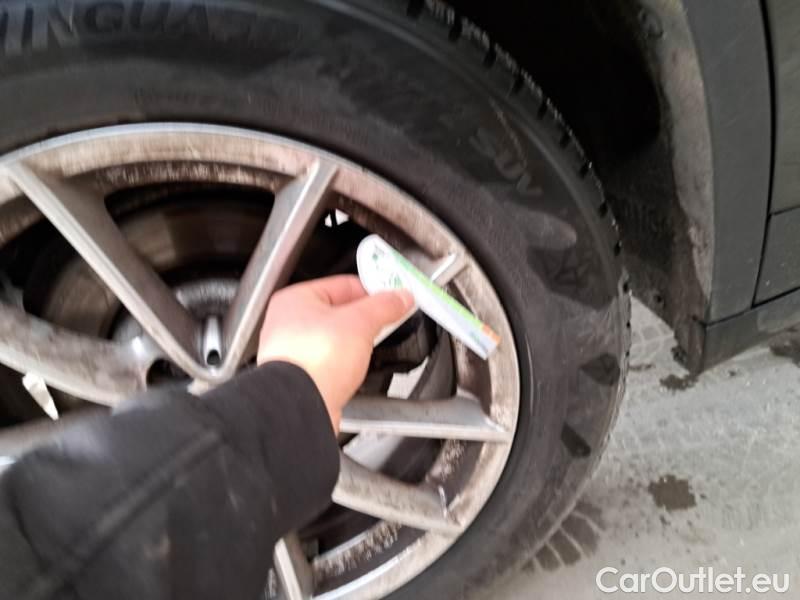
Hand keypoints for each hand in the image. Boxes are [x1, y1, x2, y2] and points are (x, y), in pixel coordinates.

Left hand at [257, 275, 413, 431]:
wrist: (300, 407)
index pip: (343, 284)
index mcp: (296, 300)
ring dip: (355, 342)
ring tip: (370, 346)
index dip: (372, 289)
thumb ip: (383, 306)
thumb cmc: (313, 361)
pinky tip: (355, 369)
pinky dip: (345, 364)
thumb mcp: (360, 323)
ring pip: (334, 339)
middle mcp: (289, 324)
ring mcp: (294, 353)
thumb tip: (400, 297)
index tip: (393, 298)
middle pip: (338, 311)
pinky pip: (330, 362)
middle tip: (387, 320)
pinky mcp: (303, 378)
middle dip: (364, 317)